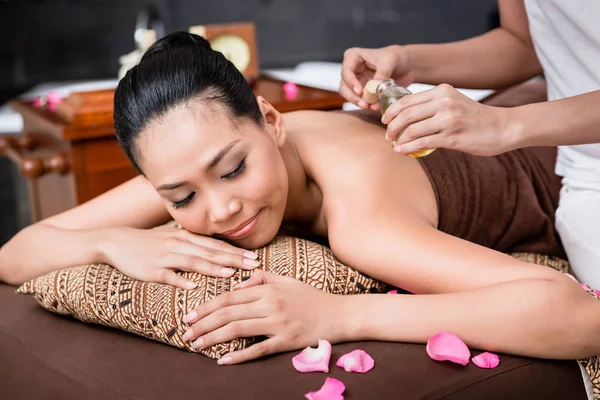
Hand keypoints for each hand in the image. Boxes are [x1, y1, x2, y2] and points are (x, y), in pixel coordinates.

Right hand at [101, 227, 259, 288]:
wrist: (118, 242)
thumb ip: (196, 246)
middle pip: (211, 252)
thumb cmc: (150, 244)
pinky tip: (192, 286)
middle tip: (253, 265)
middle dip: (234, 259)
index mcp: (187, 238)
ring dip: (212, 267)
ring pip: (193, 262)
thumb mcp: (175, 240)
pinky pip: (167, 275)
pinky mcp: (151, 269)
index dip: (237, 251)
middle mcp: (179, 245)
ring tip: (230, 273)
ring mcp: (165, 257)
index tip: (255, 257)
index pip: (216, 245)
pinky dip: (180, 280)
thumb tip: (219, 254)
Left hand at [181, 270, 348, 363]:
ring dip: (213, 338)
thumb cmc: (312, 298)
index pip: (229, 297)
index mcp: (268, 289)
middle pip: (228, 314)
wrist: (340, 314)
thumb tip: (240, 282)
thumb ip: (263, 278)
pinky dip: (239, 355)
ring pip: (238, 330)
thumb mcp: (287, 281)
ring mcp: (278, 323)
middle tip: (186, 332)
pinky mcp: (286, 341)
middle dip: (203, 323)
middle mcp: (270, 304)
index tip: (190, 314)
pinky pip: (258, 349)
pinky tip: (223, 360)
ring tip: (197, 345)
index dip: (207, 306)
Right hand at [340, 45, 413, 110]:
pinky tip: (376, 107)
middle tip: (364, 104)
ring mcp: (357, 82)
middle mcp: (352, 70)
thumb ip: (382, 72)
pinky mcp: (364, 92)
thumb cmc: (397, 56)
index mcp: (354, 56)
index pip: (346, 70)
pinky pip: (362, 101)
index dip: (351, 82)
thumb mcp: (390, 61)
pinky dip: (368, 105)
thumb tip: (375, 86)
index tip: (360, 91)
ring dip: (360, 103)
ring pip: (350, 96)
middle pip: (344, 86)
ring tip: (371, 107)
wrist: (407, 65)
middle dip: (353, 97)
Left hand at [382, 84, 514, 155]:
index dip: (391, 111)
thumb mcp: (453, 102)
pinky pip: (422, 143)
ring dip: (398, 139)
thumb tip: (405, 115)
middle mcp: (444, 103)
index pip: (407, 100)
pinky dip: (408, 148)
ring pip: (412, 130)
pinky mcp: (452, 137)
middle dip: (392, 127)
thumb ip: (432, 104)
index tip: (385, 120)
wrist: (502, 127)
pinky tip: (402, 151)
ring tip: (394, 144)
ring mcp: (448, 120)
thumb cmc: (474, 117)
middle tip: (388, 135)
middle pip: (406, 114)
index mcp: (442, 91)